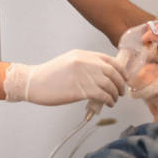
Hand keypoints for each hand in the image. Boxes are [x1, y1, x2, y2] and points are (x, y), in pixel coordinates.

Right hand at [4, 49, 125, 105]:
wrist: (34, 82)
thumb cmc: (50, 75)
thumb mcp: (69, 61)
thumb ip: (86, 64)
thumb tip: (103, 73)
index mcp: (83, 54)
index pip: (109, 59)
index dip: (120, 70)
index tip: (123, 78)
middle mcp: (85, 62)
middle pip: (112, 72)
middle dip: (120, 83)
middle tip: (121, 91)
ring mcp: (83, 75)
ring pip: (109, 85)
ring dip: (115, 94)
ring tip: (113, 100)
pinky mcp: (79, 90)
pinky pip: (102, 95)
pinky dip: (109, 100)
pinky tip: (107, 103)